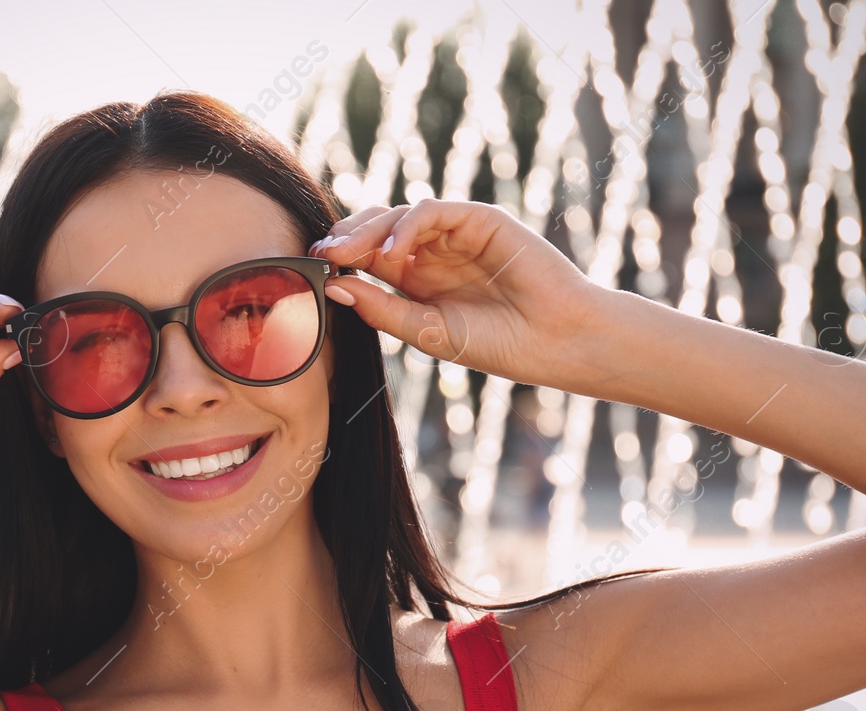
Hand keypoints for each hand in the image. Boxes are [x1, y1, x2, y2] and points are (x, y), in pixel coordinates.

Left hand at [309, 199, 604, 387]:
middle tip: (321, 254)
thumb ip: (383, 310)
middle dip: (345, 238)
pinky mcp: (479, 219)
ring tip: (347, 253)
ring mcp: (455, 233)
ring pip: (399, 215)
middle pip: (376, 229)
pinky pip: (433, 212)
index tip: (310, 269)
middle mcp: (431, 251)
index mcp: (415, 278)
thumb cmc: (499, 343)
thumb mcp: (428, 332)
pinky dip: (408, 227)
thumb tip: (334, 288)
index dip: (338, 258)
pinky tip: (393, 255)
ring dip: (368, 231)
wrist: (555, 341)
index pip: (366, 256)